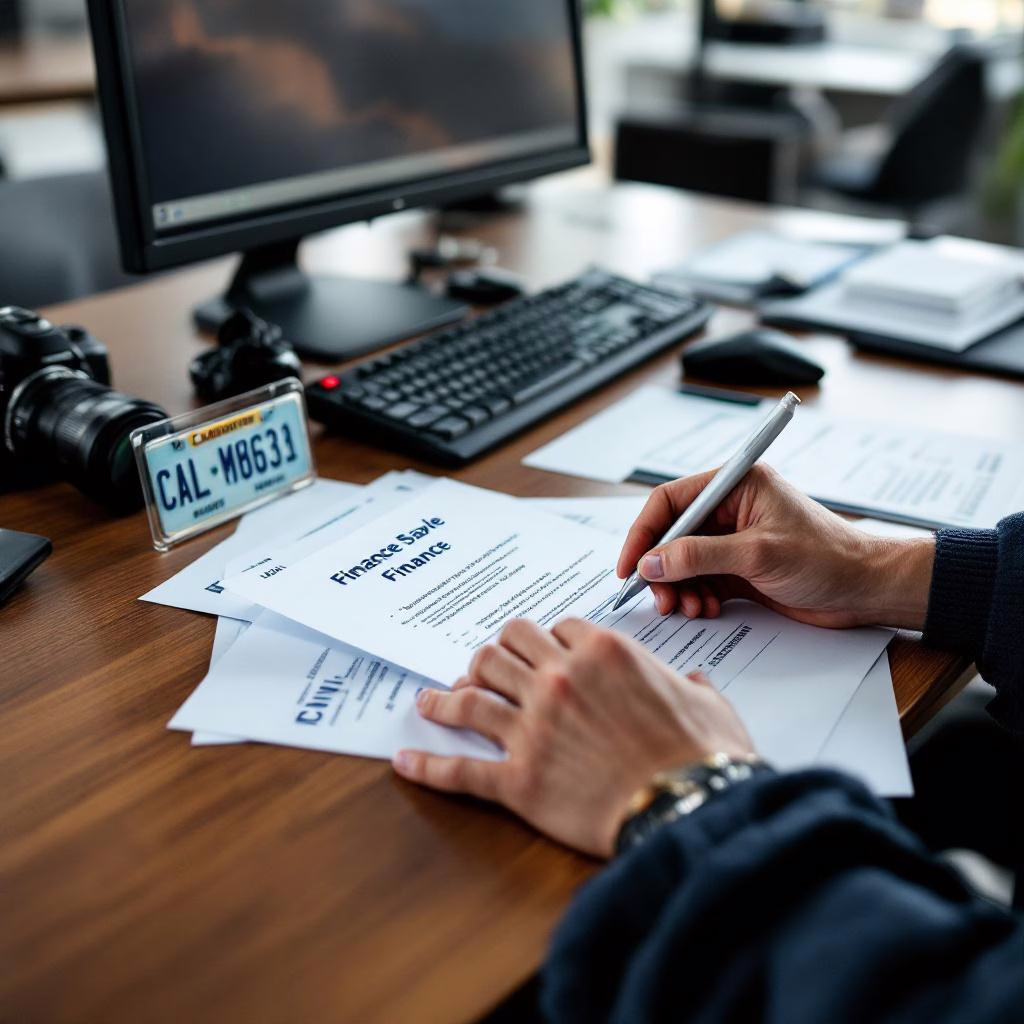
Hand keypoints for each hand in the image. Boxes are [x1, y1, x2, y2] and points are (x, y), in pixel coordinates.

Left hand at [393, 618, 754, 857]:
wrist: (689, 810)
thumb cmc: (703, 759)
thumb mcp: (708, 706)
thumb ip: (692, 686)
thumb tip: (694, 683)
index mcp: (602, 653)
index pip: (554, 627)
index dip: (545, 638)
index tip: (540, 651)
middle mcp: (558, 680)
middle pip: (503, 647)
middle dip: (493, 655)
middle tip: (485, 669)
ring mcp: (532, 728)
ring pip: (471, 694)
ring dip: (447, 694)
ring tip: (432, 698)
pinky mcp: (517, 779)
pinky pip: (460, 768)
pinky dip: (428, 765)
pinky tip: (406, 762)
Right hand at [617, 465, 935, 629]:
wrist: (867, 589)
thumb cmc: (828, 558)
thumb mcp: (758, 554)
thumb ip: (700, 556)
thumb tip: (652, 563)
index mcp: (736, 485)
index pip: (671, 501)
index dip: (644, 533)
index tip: (631, 567)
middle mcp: (731, 508)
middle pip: (673, 535)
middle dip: (662, 569)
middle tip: (661, 599)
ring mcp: (734, 539)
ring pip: (683, 562)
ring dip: (679, 588)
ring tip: (689, 609)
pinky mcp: (740, 568)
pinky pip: (701, 581)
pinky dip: (696, 597)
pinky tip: (706, 610)